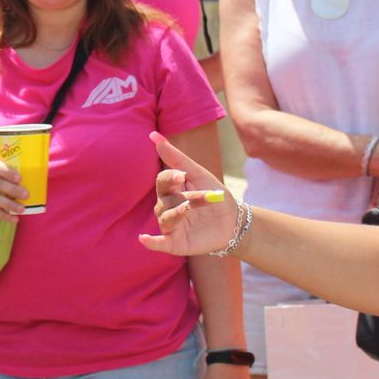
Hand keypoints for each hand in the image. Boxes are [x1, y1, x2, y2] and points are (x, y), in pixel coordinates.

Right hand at [141, 131, 236, 255]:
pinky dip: (151, 242)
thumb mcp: (199, 175)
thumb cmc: (215, 194)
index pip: (162, 181)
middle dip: (184, 197)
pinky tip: (144, 238)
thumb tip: (154, 135)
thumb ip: (177, 158)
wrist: (235, 222)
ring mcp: (171, 225)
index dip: (170, 178)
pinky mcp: (175, 243)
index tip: (181, 175)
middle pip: (166, 200)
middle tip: (203, 197)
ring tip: (188, 209)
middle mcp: (167, 207)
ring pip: (166, 218)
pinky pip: (160, 243)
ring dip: (177, 214)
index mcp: (172, 189)